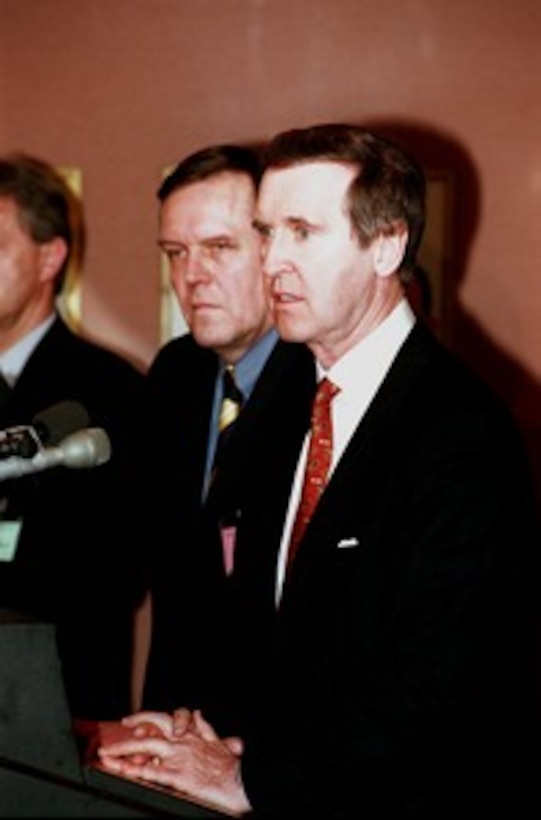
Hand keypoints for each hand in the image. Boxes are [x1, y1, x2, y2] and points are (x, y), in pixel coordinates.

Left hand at [98, 709, 249, 814]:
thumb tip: (198, 713)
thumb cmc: (231, 767)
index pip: (165, 719)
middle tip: (110, 742)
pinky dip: (136, 770)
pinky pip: (153, 771)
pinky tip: (124, 770)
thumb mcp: (219, 742)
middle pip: (150, 732)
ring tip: (107, 756)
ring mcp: (179, 757)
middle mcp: (182, 743)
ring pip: (146, 747)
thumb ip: (205, 728)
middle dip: (127, 736)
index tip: (131, 722)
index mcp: (191, 735)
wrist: (242, 782)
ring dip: (124, 751)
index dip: (146, 718)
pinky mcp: (178, 775)